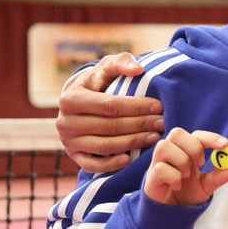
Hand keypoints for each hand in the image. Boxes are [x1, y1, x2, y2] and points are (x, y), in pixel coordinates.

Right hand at [57, 53, 164, 171]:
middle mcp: (65, 122)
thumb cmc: (98, 82)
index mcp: (71, 98)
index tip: (159, 106)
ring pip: (103, 146)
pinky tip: (130, 159)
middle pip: (109, 126)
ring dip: (131, 143)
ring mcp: (68, 141)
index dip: (136, 107)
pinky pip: (92, 165)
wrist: (78, 101)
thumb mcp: (106, 67)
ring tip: (154, 137)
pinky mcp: (74, 156)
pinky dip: (111, 165)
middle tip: (162, 123)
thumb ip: (121, 62)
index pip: (109, 105)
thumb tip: (138, 69)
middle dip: (139, 124)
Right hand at [143, 128, 227, 205]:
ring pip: (164, 146)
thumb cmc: (187, 194)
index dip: (210, 137)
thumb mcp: (207, 186)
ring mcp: (158, 163)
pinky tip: (177, 186)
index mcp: (186, 151)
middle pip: (177, 133)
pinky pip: (160, 168)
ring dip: (181, 160)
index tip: (225, 145)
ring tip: (186, 176)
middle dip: (193, 147)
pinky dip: (173, 177)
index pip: (196, 135)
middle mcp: (171, 153)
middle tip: (200, 164)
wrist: (171, 214)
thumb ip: (219, 176)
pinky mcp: (151, 176)